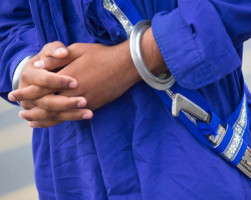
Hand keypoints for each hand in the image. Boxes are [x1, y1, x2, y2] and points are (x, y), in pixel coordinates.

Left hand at [11, 28, 166, 127]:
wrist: (126, 66)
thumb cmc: (101, 55)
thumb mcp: (77, 50)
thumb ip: (56, 59)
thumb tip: (38, 66)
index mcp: (66, 79)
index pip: (40, 90)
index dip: (25, 93)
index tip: (14, 95)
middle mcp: (74, 95)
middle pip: (46, 108)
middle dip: (31, 111)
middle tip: (21, 113)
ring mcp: (84, 103)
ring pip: (59, 116)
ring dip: (44, 120)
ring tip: (32, 122)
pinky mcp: (93, 107)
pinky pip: (73, 117)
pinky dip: (61, 121)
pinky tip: (55, 121)